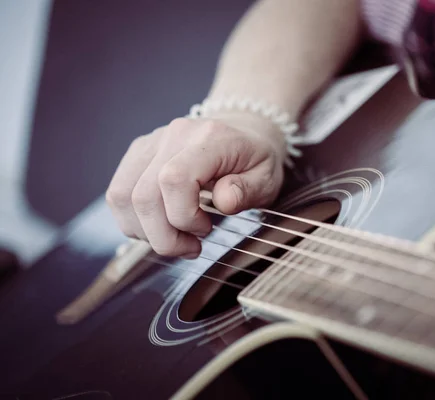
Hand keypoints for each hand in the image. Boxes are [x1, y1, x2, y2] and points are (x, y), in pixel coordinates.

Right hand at [105, 114, 285, 258]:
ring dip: (146, 232)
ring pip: (122, 197)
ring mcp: (150, 143)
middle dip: (164, 236)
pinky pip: (118, 194)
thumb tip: (224, 201)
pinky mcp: (137, 155)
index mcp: (209, 139)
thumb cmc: (256, 158)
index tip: (206, 229)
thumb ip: (247, 190)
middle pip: (143, 195)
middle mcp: (173, 136)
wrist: (244, 130)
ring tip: (177, 238)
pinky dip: (135, 221)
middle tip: (191, 247)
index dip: (183, 216)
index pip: (174, 179)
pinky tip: (162, 226)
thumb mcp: (267, 178)